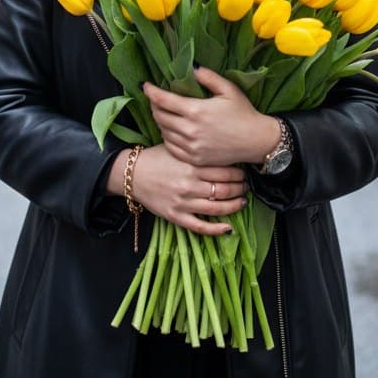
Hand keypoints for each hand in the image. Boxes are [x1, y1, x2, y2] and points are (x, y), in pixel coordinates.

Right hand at [130, 144, 245, 235]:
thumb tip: (222, 149)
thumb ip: (198, 150)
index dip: (239, 173)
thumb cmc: (157, 158)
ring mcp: (183, 202)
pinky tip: (228, 228)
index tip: (244, 172)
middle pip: (224, 189)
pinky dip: (216, 229)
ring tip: (242, 201)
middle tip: (245, 186)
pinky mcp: (176, 216)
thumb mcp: (177, 148)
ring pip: (217, 208)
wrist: (132, 174)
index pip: (224, 171)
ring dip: (234, 206)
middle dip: (240, 188)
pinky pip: (200, 226)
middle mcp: (189, 185)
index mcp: (191, 166)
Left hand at [143, 66, 280, 167]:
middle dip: (154, 105)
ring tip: (163, 113)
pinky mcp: (194, 158)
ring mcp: (191, 147)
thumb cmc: (243, 112)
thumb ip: (208, 77)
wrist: (256, 141)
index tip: (145, 86)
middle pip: (160, 116)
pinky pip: (171, 147)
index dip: (151, 91)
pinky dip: (167, 137)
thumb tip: (192, 66)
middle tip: (155, 99)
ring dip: (160, 120)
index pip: (163, 100)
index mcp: (196, 110)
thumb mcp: (229, 89)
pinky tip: (171, 130)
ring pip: (164, 132)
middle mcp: (190, 130)